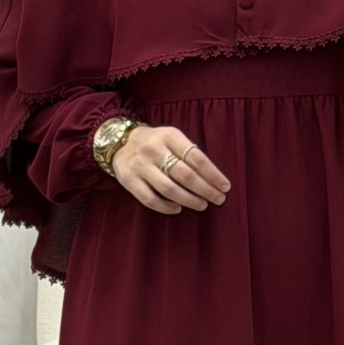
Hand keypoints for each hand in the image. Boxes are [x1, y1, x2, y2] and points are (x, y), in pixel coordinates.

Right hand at [112, 123, 230, 214]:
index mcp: (169, 136)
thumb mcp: (171, 138)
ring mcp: (140, 166)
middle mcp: (154, 149)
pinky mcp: (129, 181)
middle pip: (185, 175)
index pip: (196, 157)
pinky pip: (150, 199)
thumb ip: (188, 153)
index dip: (213, 174)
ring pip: (169, 189)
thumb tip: (213, 177)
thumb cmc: (155, 143)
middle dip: (205, 189)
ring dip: (189, 200)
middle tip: (218, 199)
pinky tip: (178, 209)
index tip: (225, 186)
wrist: (119, 142)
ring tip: (202, 205)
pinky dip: (166, 207)